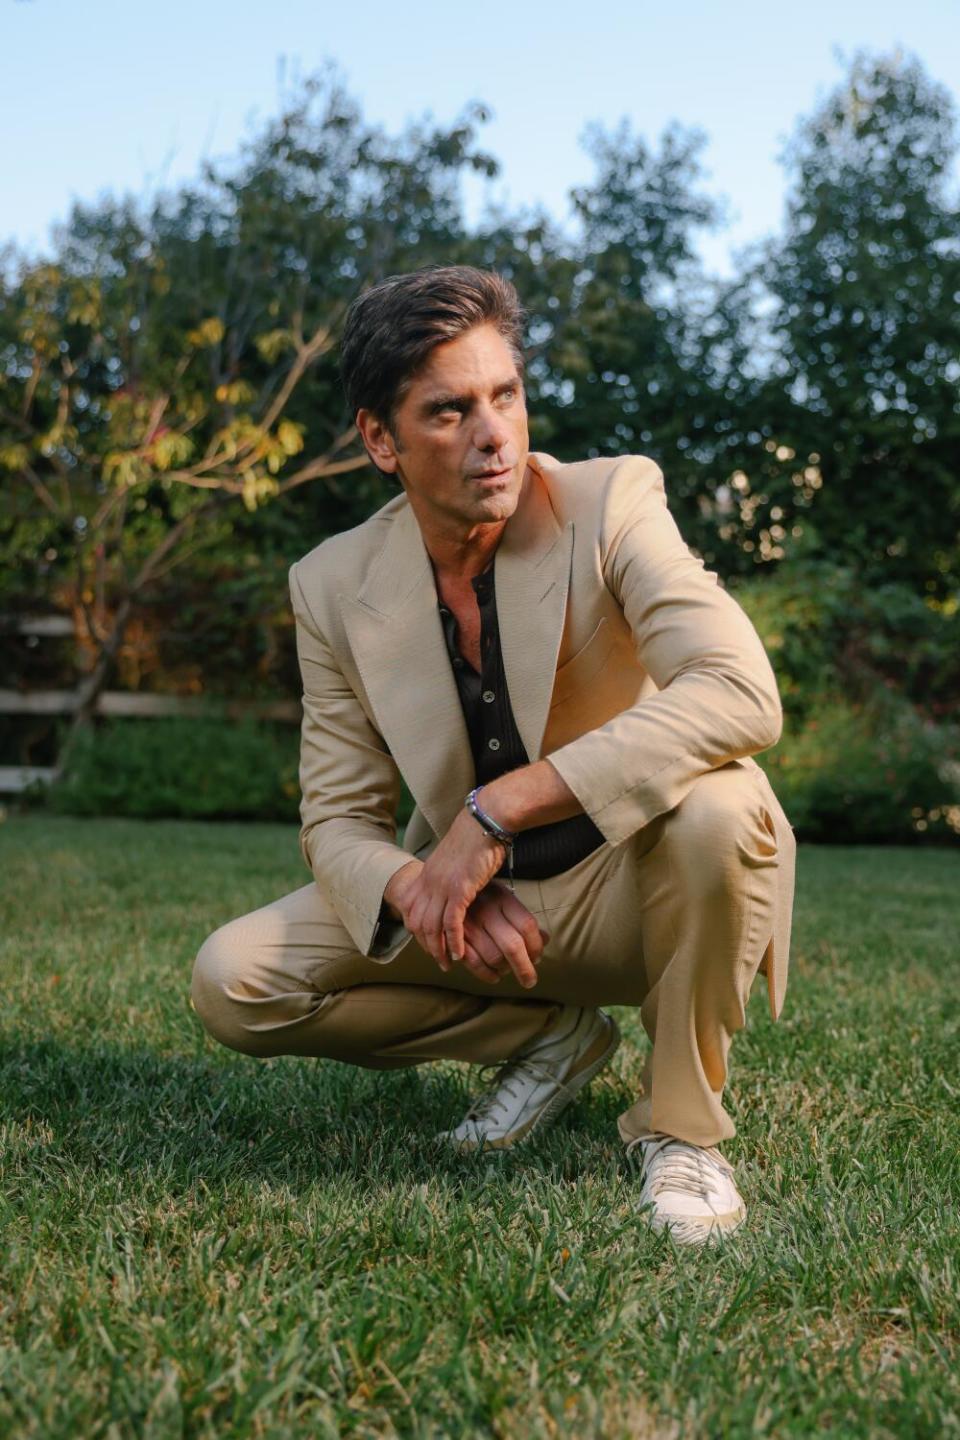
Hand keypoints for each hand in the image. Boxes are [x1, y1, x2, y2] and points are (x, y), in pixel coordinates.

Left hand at [381, 848, 547, 987]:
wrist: (486, 819)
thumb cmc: (478, 836)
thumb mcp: (457, 859)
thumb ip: (453, 874)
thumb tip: (460, 884)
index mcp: (428, 873)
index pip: (413, 908)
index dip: (418, 930)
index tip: (429, 944)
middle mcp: (430, 880)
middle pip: (418, 921)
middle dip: (427, 944)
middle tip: (438, 960)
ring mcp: (442, 885)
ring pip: (432, 926)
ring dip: (439, 949)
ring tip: (448, 963)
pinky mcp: (459, 888)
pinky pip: (451, 922)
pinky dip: (454, 941)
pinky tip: (459, 953)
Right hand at [456, 882, 548, 987]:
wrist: (443, 886)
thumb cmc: (481, 896)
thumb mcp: (504, 898)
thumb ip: (522, 919)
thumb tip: (545, 939)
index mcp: (502, 897)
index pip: (527, 925)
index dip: (536, 946)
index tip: (537, 957)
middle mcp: (486, 909)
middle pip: (513, 946)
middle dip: (525, 969)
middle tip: (530, 980)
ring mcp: (468, 924)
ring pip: (494, 957)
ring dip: (505, 970)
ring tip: (507, 970)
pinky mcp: (453, 936)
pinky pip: (474, 963)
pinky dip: (487, 975)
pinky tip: (494, 976)